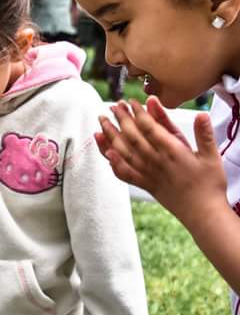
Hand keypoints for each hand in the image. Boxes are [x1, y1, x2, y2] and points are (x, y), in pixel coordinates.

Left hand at [95, 97, 227, 225]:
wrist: (203, 213)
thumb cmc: (209, 184)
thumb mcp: (211, 156)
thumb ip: (204, 134)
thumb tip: (200, 114)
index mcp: (173, 152)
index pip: (150, 128)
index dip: (138, 113)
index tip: (131, 101)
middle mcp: (156, 161)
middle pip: (133, 136)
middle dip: (121, 119)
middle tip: (113, 105)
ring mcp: (147, 173)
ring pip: (124, 151)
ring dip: (111, 135)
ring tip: (102, 121)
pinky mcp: (144, 184)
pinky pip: (124, 173)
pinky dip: (113, 161)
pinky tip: (105, 151)